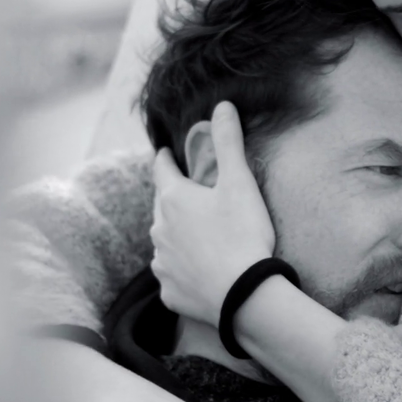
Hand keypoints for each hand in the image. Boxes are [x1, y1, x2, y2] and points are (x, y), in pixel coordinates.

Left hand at [151, 101, 274, 326]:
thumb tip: (222, 106)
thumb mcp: (240, 182)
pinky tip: (199, 272)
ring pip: (165, 242)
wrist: (243, 295)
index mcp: (173, 200)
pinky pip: (173, 275)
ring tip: (198, 238)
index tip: (165, 154)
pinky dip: (183, 269)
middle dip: (173, 199)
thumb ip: (229, 143)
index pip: (162, 171)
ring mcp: (162, 263)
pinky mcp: (169, 292)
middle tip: (190, 196)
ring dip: (177, 236)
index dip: (165, 159)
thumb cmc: (242, 234)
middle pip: (162, 207)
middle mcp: (159, 230)